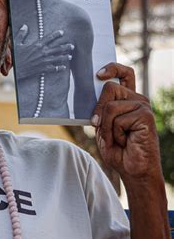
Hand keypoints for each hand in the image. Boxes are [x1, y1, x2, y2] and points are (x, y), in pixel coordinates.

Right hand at [15, 25, 73, 80]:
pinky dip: (60, 68)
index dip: (57, 34)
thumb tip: (25, 26)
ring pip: (58, 58)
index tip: (62, 32)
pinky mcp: (43, 69)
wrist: (16, 70)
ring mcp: (44, 61)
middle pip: (57, 48)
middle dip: (66, 47)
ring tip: (70, 56)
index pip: (50, 38)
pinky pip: (54, 68)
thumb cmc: (15, 57)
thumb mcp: (16, 44)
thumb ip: (21, 34)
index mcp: (37, 45)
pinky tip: (64, 67)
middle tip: (72, 46)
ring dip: (65, 57)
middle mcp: (43, 52)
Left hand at [91, 63, 160, 181]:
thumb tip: (93, 97)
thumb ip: (101, 111)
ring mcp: (142, 106)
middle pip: (109, 88)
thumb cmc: (119, 151)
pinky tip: (125, 141)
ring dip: (106, 127)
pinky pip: (118, 119)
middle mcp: (137, 99)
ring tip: (116, 139)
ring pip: (110, 106)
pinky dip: (114, 134)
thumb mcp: (103, 127)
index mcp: (128, 100)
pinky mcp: (145, 115)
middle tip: (99, 126)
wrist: (133, 170)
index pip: (124, 74)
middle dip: (98, 109)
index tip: (99, 74)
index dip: (112, 68)